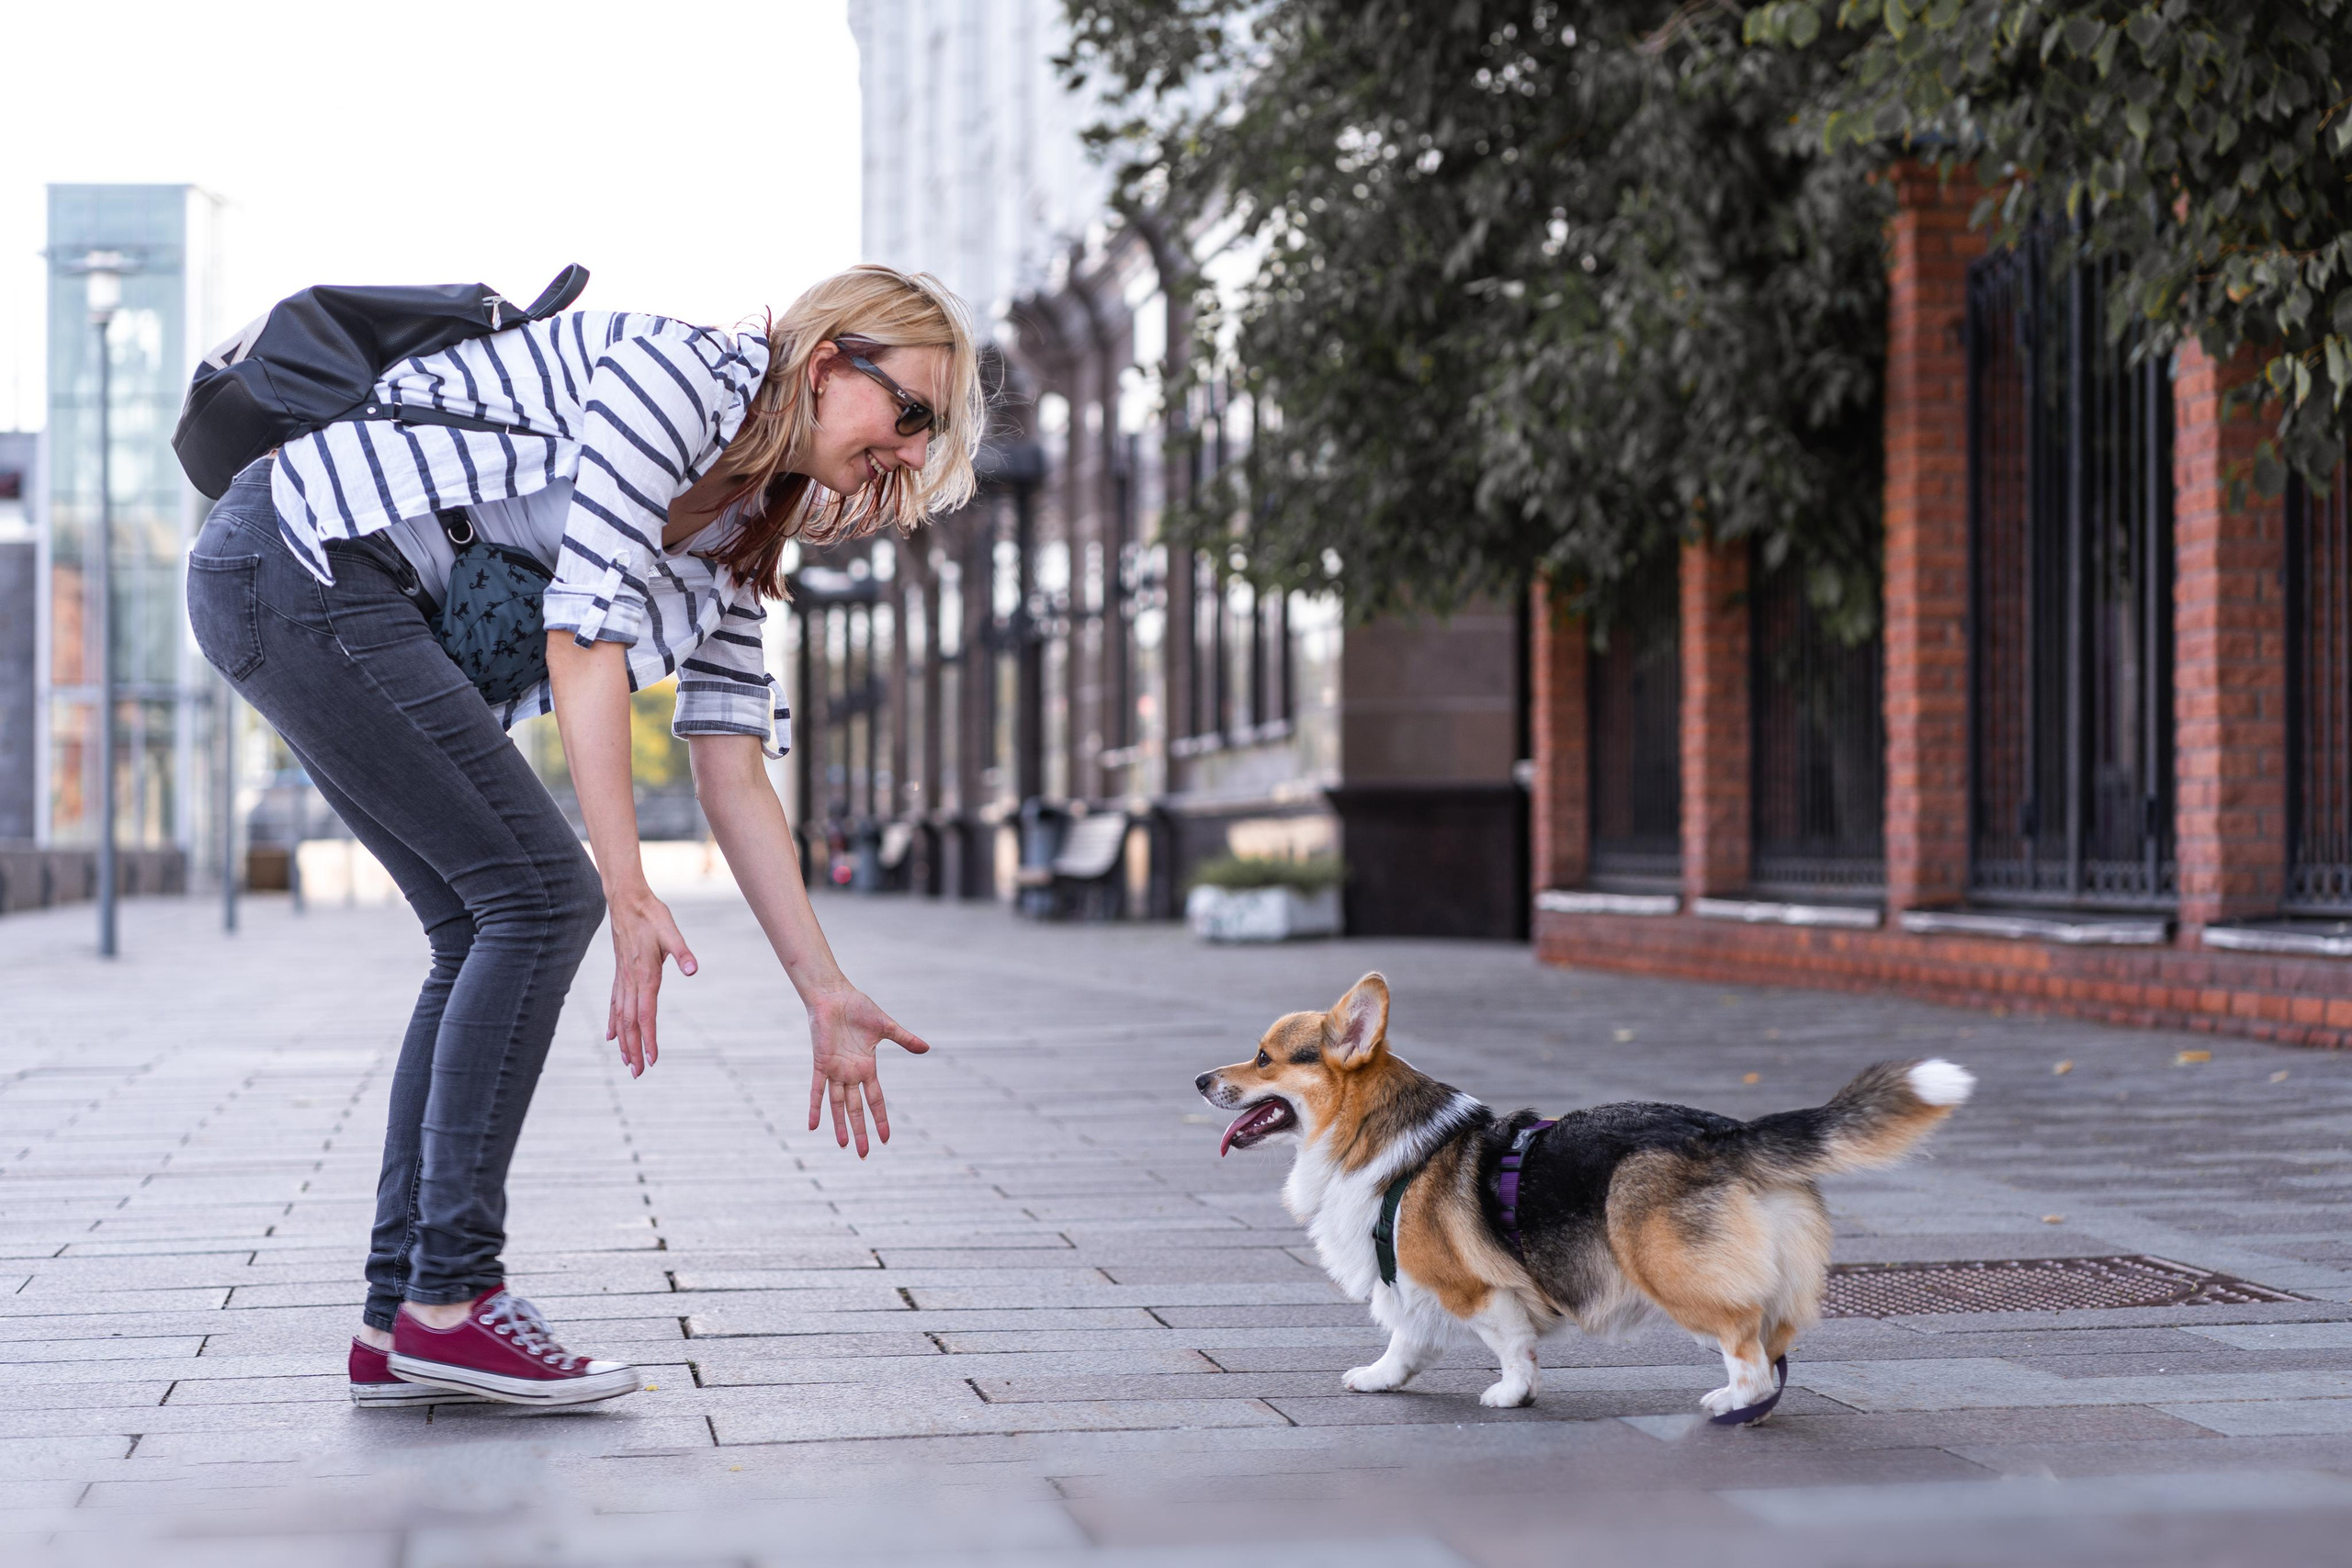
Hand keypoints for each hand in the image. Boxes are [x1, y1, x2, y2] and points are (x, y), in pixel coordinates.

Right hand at [606, 887, 696, 1076]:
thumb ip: (681, 952)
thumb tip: (693, 969)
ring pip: (620, 1017)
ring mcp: (622, 978)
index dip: (648, 1039)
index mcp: (645, 974)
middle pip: (630, 1023)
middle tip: (638, 1074)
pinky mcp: (620, 974)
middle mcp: (630, 981)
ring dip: (623, 1042)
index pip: (646, 1015)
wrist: (626, 899)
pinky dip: (613, 1023)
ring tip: (627, 1062)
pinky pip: (614, 1004)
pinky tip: (611, 1036)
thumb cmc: (652, 914)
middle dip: (634, 1050)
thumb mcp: (671, 930)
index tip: (652, 1059)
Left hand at [805, 987, 929, 1156]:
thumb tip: (927, 1049)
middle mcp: (851, 1074)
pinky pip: (816, 1090)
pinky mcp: (821, 1063)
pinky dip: (815, 1108)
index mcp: (867, 1067)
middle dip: (861, 1131)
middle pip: (856, 1109)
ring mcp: (835, 1071)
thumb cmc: (858, 1008)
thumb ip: (904, 1039)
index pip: (875, 1100)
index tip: (886, 1139)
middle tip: (864, 1155)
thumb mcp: (886, 1027)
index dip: (880, 1119)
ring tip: (844, 1146)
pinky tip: (813, 1126)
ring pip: (838, 1105)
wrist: (834, 996)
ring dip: (840, 1125)